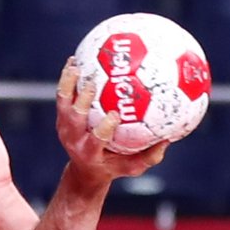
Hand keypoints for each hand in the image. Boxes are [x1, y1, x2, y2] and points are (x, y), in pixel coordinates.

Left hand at [55, 59, 167, 186]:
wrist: (84, 170)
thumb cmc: (113, 166)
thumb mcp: (131, 167)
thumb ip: (149, 157)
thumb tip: (168, 140)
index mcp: (90, 152)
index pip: (96, 140)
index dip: (104, 127)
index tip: (116, 114)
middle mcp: (73, 139)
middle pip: (74, 119)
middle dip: (82, 101)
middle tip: (93, 83)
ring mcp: (64, 127)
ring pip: (63, 102)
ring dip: (68, 83)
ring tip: (76, 64)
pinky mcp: (61, 117)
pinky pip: (63, 94)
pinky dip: (67, 76)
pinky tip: (76, 59)